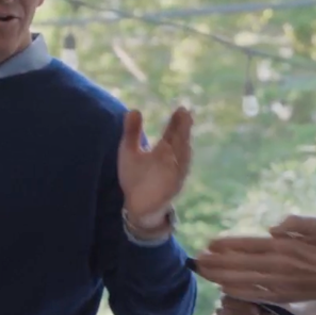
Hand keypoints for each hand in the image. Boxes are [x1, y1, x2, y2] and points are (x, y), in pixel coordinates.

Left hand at [119, 106, 192, 229]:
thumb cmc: (135, 177)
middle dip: (183, 130)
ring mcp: (174, 174)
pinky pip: (178, 176)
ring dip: (184, 146)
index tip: (182, 109)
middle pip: (180, 142)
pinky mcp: (172, 188)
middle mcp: (172, 160)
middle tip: (186, 114)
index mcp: (163, 150)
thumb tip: (134, 109)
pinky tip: (182, 157)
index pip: (172, 133)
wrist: (136, 205)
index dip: (177, 122)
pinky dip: (180, 167)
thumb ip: (132, 132)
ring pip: (182, 158)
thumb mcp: (129, 151)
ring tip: (184, 133)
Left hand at [194, 215, 315, 303]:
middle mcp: (280, 266)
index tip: (210, 244)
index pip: (250, 245)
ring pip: (244, 281)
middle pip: (241, 265)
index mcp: (286, 247)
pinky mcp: (281, 297)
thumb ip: (295, 223)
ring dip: (220, 277)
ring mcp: (279, 284)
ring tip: (202, 272)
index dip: (228, 245)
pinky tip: (222, 287)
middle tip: (196, 259)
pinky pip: (255, 295)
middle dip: (216, 263)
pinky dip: (237, 291)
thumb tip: (272, 229)